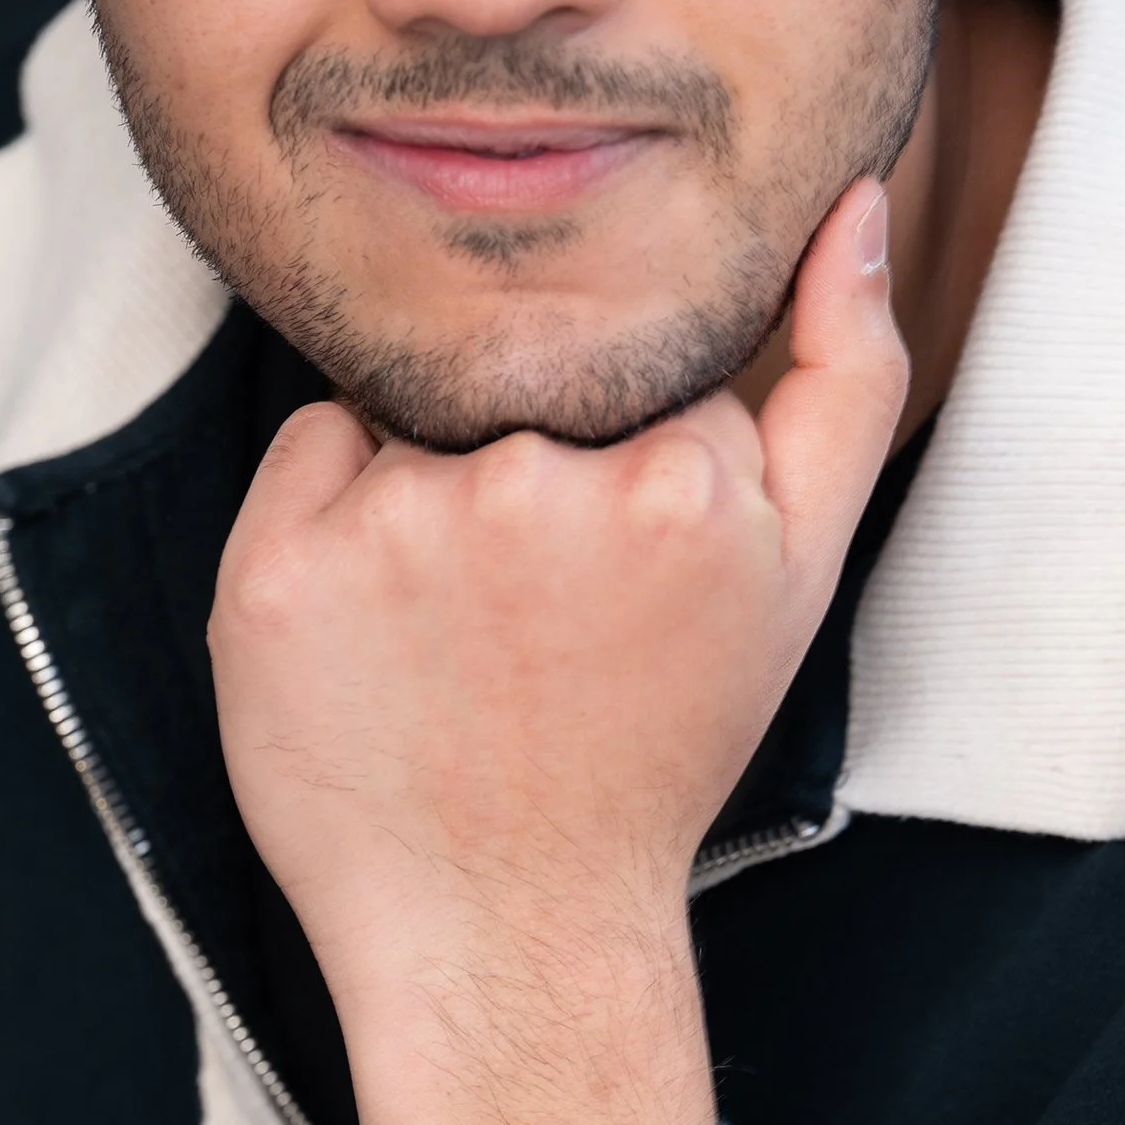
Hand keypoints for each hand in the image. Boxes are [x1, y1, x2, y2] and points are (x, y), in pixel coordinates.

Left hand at [209, 178, 905, 1124]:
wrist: (509, 925)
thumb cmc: (659, 744)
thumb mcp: (803, 568)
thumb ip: (848, 371)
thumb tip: (852, 199)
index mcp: (679, 478)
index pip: (644, 353)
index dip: (636, 445)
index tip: (629, 560)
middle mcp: (533, 484)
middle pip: (526, 366)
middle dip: (535, 449)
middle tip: (540, 603)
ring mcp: (393, 528)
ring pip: (418, 398)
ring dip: (436, 474)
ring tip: (464, 619)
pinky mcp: (272, 571)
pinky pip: (313, 444)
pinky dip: (339, 506)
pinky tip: (384, 619)